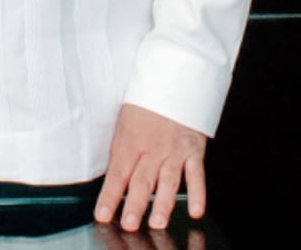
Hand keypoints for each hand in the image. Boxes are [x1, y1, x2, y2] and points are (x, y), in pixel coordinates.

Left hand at [94, 102, 205, 231]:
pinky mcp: (193, 150)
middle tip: (129, 224)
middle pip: (142, 180)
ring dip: (163, 204)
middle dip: (135, 204)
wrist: (173, 77)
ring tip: (157, 222)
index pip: (117, 173)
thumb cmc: (145, 100)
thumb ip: (122, 151)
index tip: (102, 215)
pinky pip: (196, 174)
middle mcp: (152, 147)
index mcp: (131, 139)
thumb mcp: (125, 121)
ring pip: (168, 181)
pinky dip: (198, 194)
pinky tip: (196, 210)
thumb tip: (114, 180)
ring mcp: (174, 150)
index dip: (109, 196)